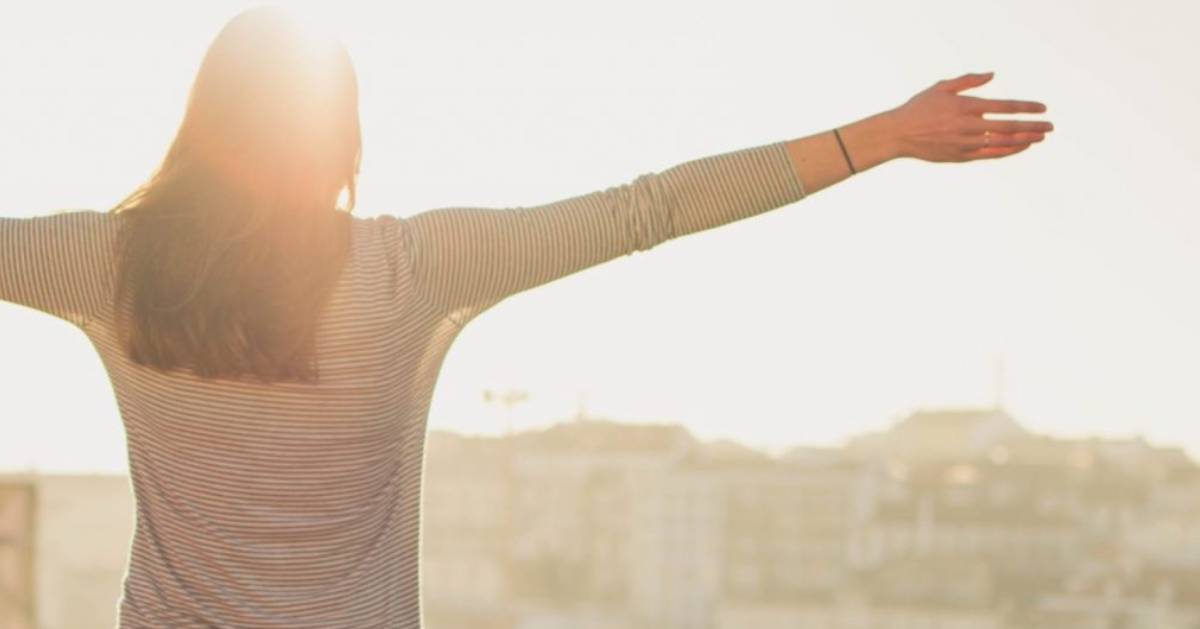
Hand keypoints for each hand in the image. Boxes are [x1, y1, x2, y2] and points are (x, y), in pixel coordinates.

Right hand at [886, 72, 1053, 161]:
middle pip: (1010, 127)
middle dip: (1033, 127)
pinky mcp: (961, 156)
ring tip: (1040, 137)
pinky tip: (1020, 147)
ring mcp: (966, 144)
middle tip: (1050, 126)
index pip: (1005, 107)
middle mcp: (969, 126)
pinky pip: (991, 154)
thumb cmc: (919, 108)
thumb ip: (968, 80)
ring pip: (1003, 143)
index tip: (1042, 109)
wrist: (898, 135)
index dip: (1027, 108)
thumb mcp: (942, 87)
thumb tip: (992, 75)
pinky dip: (1008, 151)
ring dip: (1024, 140)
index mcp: (966, 107)